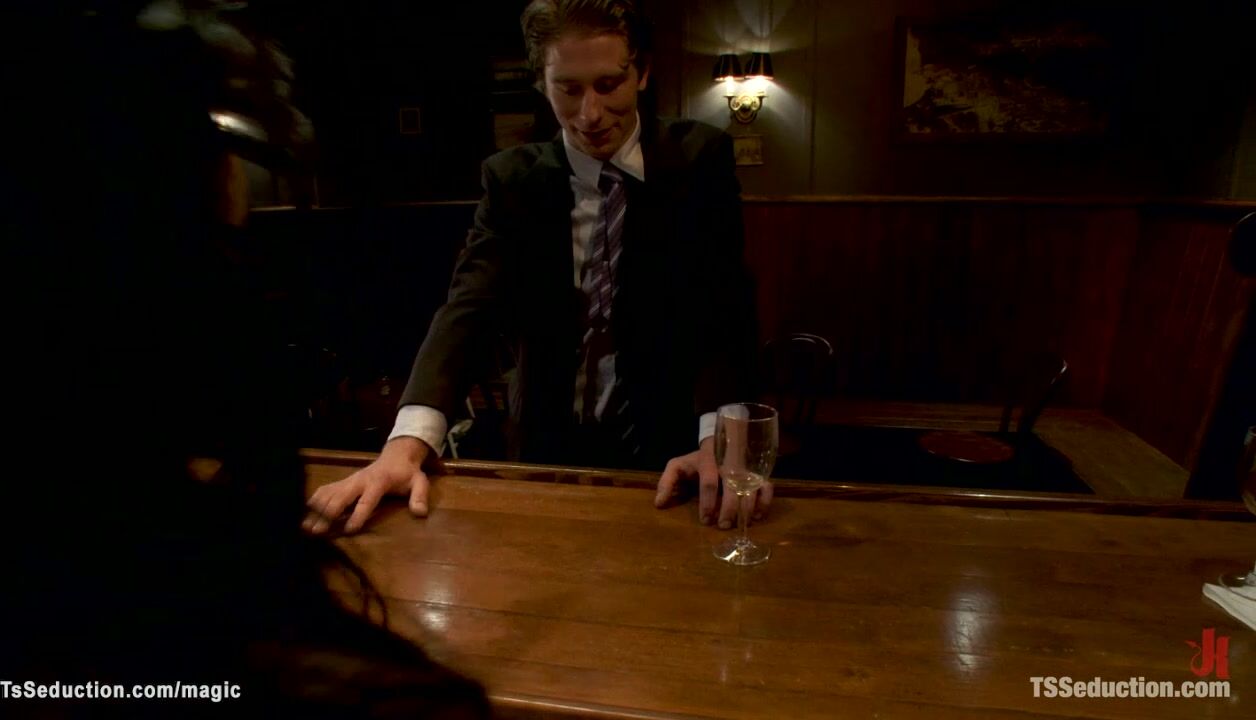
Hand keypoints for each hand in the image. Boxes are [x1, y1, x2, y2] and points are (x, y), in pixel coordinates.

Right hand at [303, 436, 432, 534]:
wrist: (396, 455)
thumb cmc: (407, 473)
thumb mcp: (419, 482)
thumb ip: (420, 496)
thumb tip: (420, 513)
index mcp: (378, 482)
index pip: (367, 500)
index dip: (358, 515)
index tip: (348, 530)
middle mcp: (359, 480)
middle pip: (340, 497)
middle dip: (328, 514)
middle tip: (316, 531)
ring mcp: (348, 480)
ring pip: (328, 494)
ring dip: (316, 510)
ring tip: (304, 527)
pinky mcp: (342, 482)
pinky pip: (325, 490)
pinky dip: (313, 501)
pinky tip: (303, 513)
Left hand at [655, 437, 772, 527]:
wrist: (719, 442)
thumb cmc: (696, 461)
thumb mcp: (678, 466)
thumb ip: (666, 482)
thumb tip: (659, 504)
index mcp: (708, 458)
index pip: (709, 481)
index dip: (707, 502)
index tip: (705, 520)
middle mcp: (730, 462)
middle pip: (733, 486)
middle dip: (728, 509)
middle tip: (723, 526)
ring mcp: (746, 467)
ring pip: (751, 488)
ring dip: (746, 509)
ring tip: (739, 525)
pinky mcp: (758, 474)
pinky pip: (766, 487)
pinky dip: (764, 503)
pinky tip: (756, 517)